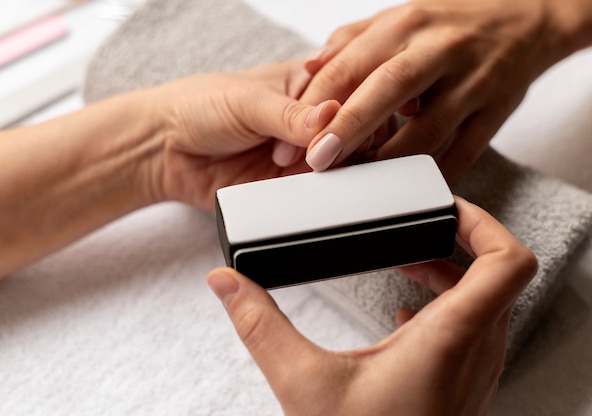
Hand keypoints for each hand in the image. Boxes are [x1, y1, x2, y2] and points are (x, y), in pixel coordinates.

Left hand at [150, 61, 339, 210]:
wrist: (163, 150)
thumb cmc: (199, 107)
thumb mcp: (248, 101)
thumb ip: (291, 114)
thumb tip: (333, 116)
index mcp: (307, 85)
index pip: (348, 94)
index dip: (349, 112)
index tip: (330, 127)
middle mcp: (310, 122)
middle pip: (351, 133)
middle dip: (340, 145)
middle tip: (314, 153)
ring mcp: (301, 155)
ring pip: (338, 166)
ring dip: (328, 172)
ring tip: (305, 171)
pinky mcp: (288, 186)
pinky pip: (313, 194)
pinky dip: (313, 195)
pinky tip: (301, 190)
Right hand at [207, 197, 536, 414]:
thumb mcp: (302, 384)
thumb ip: (260, 326)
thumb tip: (226, 283)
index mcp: (450, 337)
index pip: (508, 261)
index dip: (485, 222)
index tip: (448, 208)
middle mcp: (475, 352)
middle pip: (495, 273)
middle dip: (456, 241)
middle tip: (417, 227)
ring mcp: (475, 372)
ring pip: (486, 300)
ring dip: (451, 272)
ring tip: (407, 261)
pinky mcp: (463, 385)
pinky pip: (474, 327)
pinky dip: (447, 303)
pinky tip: (406, 310)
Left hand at [296, 0, 566, 180]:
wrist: (527, 17)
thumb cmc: (449, 21)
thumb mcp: (399, 18)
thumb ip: (351, 42)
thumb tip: (310, 71)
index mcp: (405, 24)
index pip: (349, 65)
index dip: (315, 105)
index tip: (291, 141)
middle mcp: (439, 49)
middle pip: (386, 90)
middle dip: (347, 129)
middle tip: (317, 163)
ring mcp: (473, 82)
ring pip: (428, 131)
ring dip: (389, 162)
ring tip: (360, 183)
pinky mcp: (497, 111)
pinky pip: (464, 153)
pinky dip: (435, 174)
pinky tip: (408, 188)